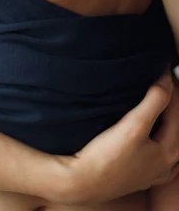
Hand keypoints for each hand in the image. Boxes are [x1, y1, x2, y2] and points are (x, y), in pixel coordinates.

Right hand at [57, 74, 178, 205]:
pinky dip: (160, 136)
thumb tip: (167, 78)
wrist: (81, 182)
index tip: (163, 68)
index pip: (177, 110)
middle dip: (171, 100)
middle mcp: (166, 164)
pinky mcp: (138, 174)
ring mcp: (153, 172)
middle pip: (176, 125)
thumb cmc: (106, 157)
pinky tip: (150, 132)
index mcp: (170, 152)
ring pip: (170, 140)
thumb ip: (154, 100)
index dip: (171, 87)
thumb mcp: (133, 125)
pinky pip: (158, 152)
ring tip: (156, 99)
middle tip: (161, 79)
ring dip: (166, 118)